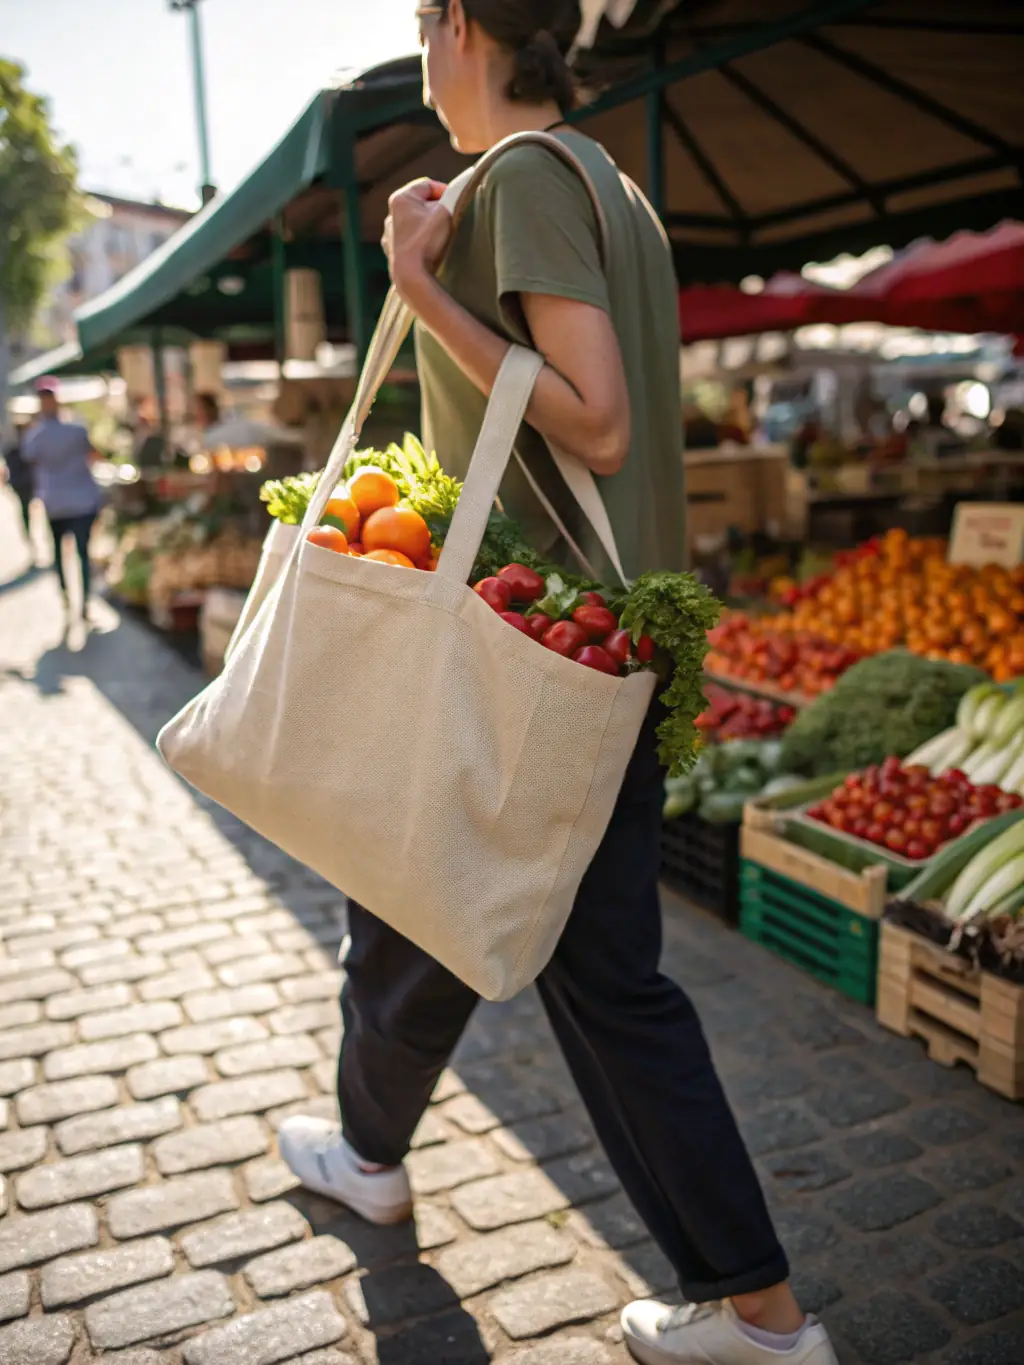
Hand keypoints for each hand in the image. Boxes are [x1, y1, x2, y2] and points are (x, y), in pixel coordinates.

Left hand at [382, 178, 450, 304]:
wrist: (412, 278)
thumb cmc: (428, 241)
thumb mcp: (447, 211)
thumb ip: (454, 195)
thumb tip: (461, 188)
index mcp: (400, 199)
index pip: (427, 185)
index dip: (445, 191)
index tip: (457, 204)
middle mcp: (390, 216)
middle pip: (420, 206)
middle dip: (436, 211)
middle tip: (451, 221)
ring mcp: (389, 238)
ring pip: (414, 226)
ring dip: (428, 229)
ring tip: (441, 239)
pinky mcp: (392, 256)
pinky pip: (410, 244)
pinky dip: (420, 245)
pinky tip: (430, 254)